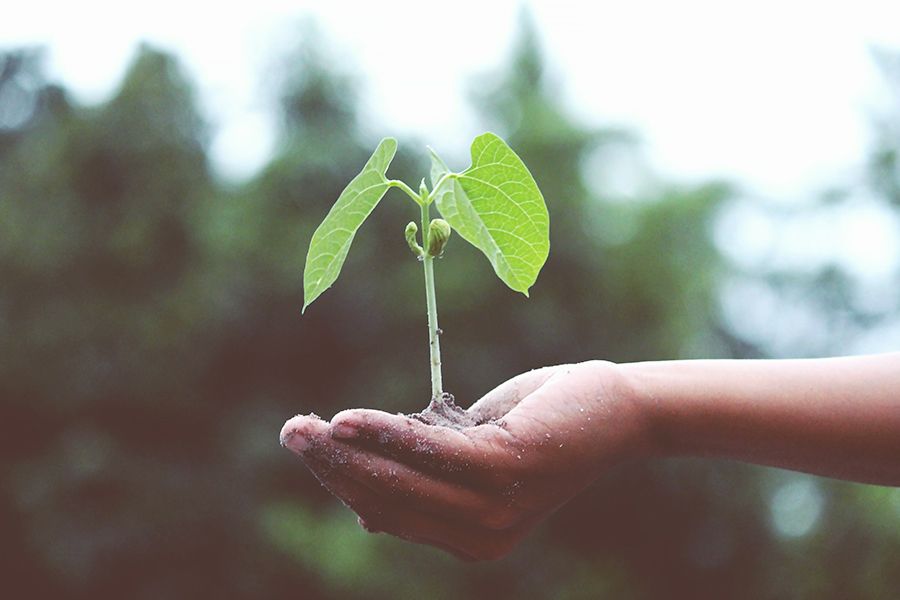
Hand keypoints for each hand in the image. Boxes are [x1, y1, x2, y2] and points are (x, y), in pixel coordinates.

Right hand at [280, 360, 649, 560]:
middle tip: (291, 432)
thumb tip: (363, 509)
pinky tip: (348, 419)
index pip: (390, 514)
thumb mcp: (474, 455)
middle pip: (386, 501)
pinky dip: (385, 434)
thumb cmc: (541, 425)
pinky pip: (430, 452)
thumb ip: (427, 477)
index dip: (344, 483)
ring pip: (400, 480)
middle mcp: (480, 537)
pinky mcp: (506, 470)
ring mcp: (494, 509)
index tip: (311, 449)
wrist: (616, 409)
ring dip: (346, 452)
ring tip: (304, 427)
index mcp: (470, 538)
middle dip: (332, 468)